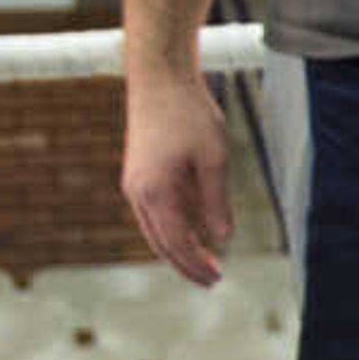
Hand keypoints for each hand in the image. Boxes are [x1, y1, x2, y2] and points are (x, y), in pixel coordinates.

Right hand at [120, 73, 231, 284]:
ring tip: (206, 262)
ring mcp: (136, 184)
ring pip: (155, 229)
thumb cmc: (189, 114)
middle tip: (213, 280)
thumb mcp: (214, 158)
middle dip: (186, 264)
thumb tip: (222, 237)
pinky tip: (195, 233)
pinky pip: (155, 212)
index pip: (176, 243)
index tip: (217, 279)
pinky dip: (173, 228)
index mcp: (155, 192)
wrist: (160, 79)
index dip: (196, 264)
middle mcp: (138, 193)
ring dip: (178, 248)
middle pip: (161, 243)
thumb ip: (216, 201)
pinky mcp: (140, 174)